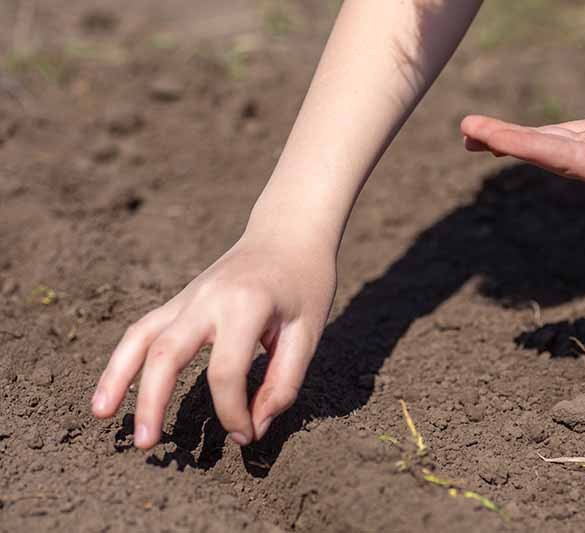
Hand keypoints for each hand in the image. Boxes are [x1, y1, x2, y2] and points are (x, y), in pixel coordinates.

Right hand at [91, 232, 335, 448]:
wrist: (288, 232)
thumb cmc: (305, 283)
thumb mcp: (308, 332)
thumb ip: (283, 382)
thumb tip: (252, 428)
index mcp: (245, 305)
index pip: (225, 372)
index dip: (232, 412)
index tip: (245, 436)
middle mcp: (207, 298)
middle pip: (166, 353)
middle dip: (152, 401)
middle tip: (146, 444)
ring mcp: (188, 296)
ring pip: (140, 336)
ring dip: (117, 376)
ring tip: (101, 416)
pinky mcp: (180, 300)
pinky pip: (143, 329)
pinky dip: (124, 358)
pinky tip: (113, 389)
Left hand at [461, 75, 584, 203]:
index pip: (565, 158)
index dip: (528, 147)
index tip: (493, 137)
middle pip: (546, 152)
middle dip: (506, 141)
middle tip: (465, 130)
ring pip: (547, 142)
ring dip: (509, 138)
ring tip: (469, 132)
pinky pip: (561, 131)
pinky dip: (532, 132)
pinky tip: (503, 135)